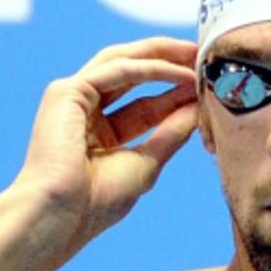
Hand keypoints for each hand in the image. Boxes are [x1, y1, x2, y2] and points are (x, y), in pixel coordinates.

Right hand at [16, 37, 198, 264]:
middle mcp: (86, 110)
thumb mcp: (147, 162)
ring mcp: (73, 98)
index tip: (209, 86)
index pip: (145, 103)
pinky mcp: (67, 92)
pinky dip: (150, 69)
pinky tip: (179, 73)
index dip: (177, 92)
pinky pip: (116, 69)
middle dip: (169, 61)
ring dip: (161, 55)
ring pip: (122, 60)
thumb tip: (198, 109)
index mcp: (101, 133)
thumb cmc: (97, 202)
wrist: (62, 216)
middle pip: (132, 73)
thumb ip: (171, 133)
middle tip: (204, 56)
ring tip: (196, 54)